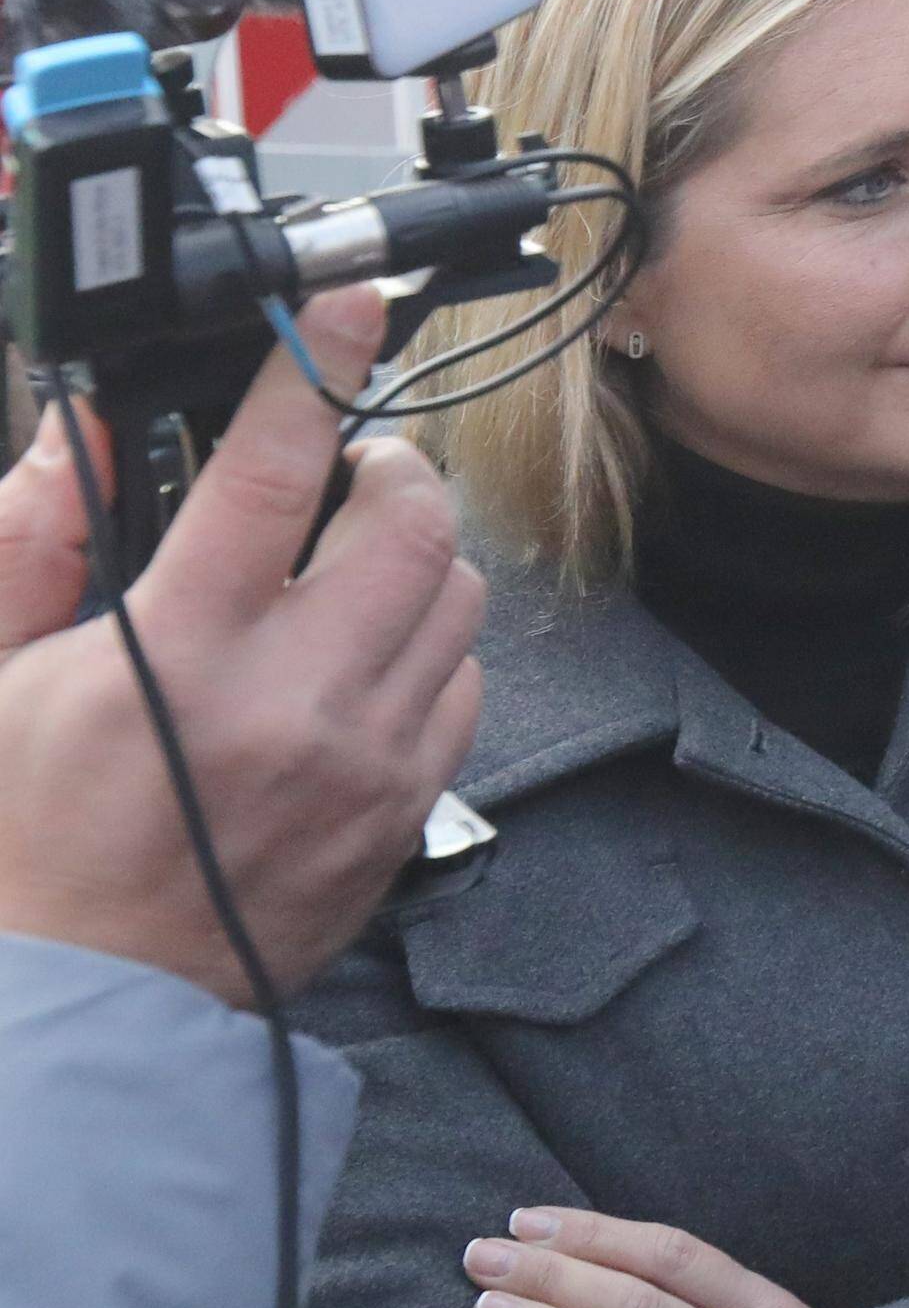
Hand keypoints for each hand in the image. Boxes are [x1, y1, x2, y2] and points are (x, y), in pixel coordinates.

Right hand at [0, 293, 485, 1006]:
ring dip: (414, 559)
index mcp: (177, 657)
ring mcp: (364, 761)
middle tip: (344, 473)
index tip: (338, 308)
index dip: (310, 371)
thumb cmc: (25, 836)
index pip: (270, 474)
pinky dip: (429, 649)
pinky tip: (362, 659)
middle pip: (409, 524)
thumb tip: (82, 436)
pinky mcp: (406, 809)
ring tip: (346, 568)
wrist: (86, 999)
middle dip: (386, 470)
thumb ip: (33, 544)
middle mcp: (291, 703)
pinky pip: (465, 685)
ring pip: (456, 597)